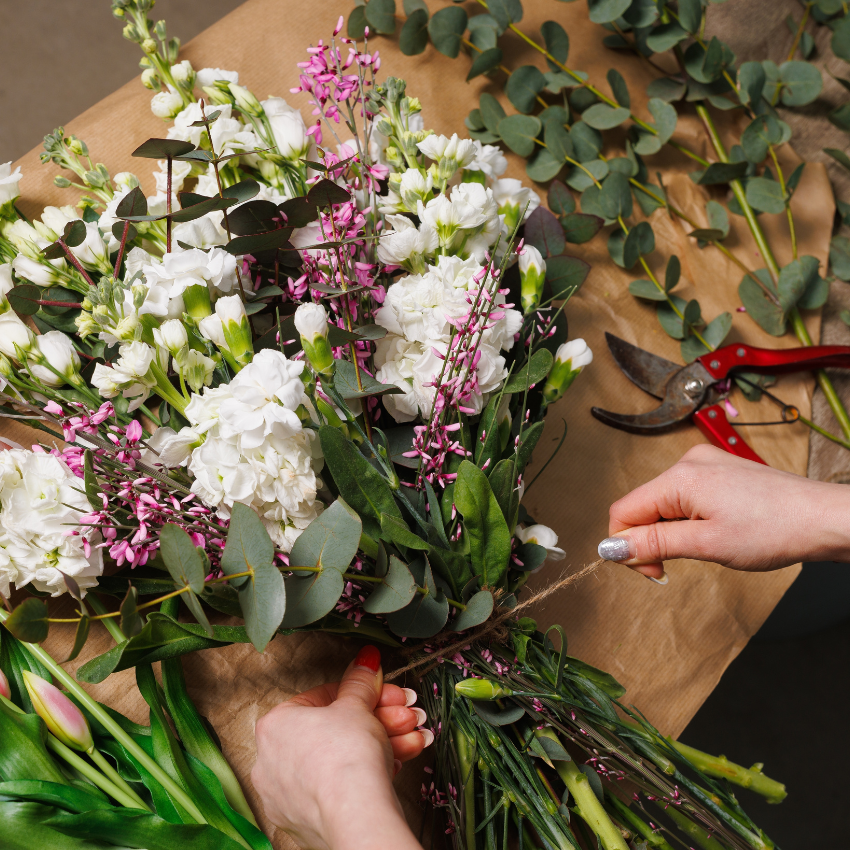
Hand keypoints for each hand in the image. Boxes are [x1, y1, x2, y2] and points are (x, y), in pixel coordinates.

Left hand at [251, 646, 430, 849]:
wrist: (357, 816)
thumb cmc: (347, 757)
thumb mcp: (358, 705)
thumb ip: (360, 680)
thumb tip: (366, 659)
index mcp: (274, 725)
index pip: (320, 698)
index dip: (359, 692)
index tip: (381, 692)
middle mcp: (271, 761)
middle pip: (333, 730)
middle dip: (377, 719)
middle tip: (403, 714)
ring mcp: (287, 796)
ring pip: (339, 759)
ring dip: (381, 743)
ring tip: (411, 738)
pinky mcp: (306, 821)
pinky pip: (337, 788)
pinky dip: (366, 774)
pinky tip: (397, 762)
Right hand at [598, 444, 849, 579]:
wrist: (824, 518)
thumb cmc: (774, 529)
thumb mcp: (705, 545)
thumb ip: (652, 544)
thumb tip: (610, 547)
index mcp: (678, 476)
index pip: (622, 511)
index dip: (626, 546)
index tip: (650, 571)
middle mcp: (686, 462)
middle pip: (641, 506)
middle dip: (649, 540)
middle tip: (673, 568)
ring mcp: (703, 464)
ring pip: (662, 503)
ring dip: (669, 531)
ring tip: (704, 547)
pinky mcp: (717, 470)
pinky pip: (683, 496)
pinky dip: (686, 519)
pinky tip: (712, 531)